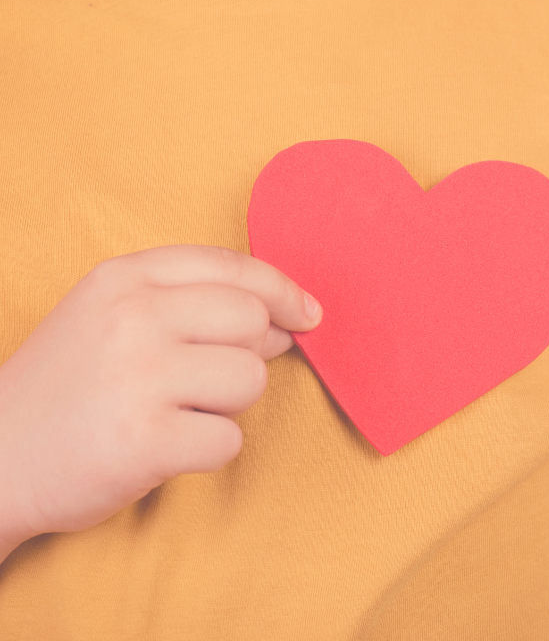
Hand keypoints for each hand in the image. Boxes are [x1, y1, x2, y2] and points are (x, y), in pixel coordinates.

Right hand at [0, 245, 321, 559]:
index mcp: (124, 278)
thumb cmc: (70, 389)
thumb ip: (191, 302)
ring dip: (227, 406)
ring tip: (173, 412)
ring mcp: (138, 377)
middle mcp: (131, 317)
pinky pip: (230, 440)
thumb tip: (290, 318)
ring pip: (251, 380)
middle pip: (253, 321)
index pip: (234, 267)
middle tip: (209, 380)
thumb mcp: (110, 316)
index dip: (282, 291)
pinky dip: (207, 451)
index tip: (307, 314)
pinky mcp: (146, 439)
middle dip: (248, 354)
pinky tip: (163, 448)